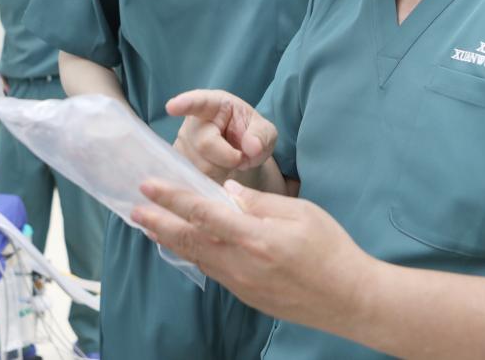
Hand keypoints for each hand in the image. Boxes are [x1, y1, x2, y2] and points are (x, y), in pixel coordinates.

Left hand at [132, 179, 367, 330]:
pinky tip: (187, 246)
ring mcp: (242, 283)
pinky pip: (213, 271)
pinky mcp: (247, 295)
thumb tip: (227, 191)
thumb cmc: (331, 249)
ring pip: (197, 257)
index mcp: (254, 238)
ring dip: (171, 240)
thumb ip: (258, 203)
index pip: (201, 213)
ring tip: (151, 226)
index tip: (148, 186)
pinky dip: (194, 255)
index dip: (171, 199)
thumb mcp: (300, 213)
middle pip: (189, 239)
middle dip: (158, 222)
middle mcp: (240, 263)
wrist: (349, 299)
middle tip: (134, 209)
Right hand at [168, 90, 276, 182]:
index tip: (172, 107)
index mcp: (214, 104)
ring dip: (222, 170)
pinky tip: (220, 170)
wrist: (240, 152)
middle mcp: (192, 122)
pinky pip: (195, 178)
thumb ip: (262, 136)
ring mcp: (182, 143)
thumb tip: (252, 148)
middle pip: (205, 144)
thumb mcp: (265, 131)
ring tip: (229, 161)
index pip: (198, 102)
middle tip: (241, 156)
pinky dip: (214, 179)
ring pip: (200, 166)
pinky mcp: (178, 163)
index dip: (184, 104)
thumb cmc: (250, 134)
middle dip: (229, 157)